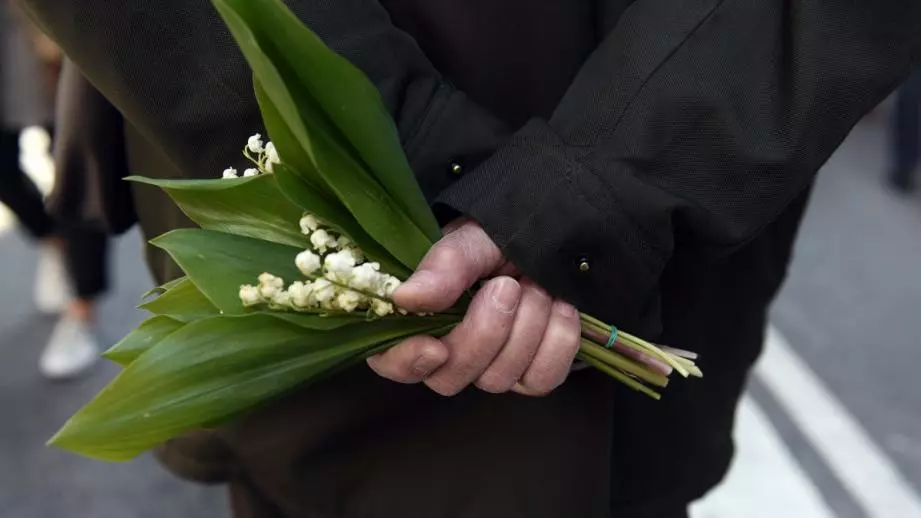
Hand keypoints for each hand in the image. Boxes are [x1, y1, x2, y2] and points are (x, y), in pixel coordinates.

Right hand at [367, 219, 581, 395]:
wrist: (554, 235)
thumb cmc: (501, 237)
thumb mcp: (473, 239)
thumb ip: (444, 265)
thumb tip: (404, 297)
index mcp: (419, 317)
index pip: (393, 361)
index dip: (408, 361)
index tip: (435, 346)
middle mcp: (449, 351)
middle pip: (449, 378)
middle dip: (485, 333)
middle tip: (508, 286)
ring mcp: (490, 367)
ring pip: (497, 380)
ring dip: (525, 328)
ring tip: (536, 285)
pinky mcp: (531, 374)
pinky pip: (541, 379)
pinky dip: (556, 342)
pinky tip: (560, 307)